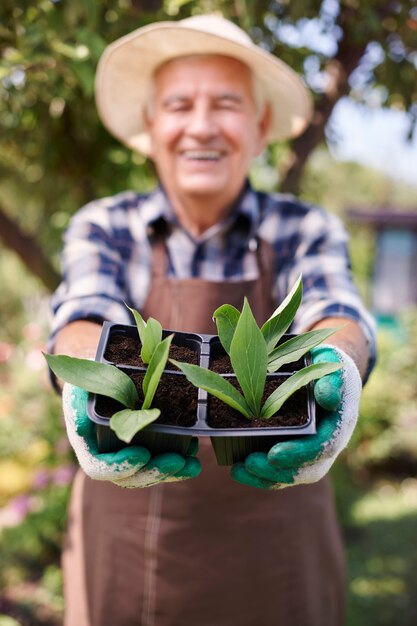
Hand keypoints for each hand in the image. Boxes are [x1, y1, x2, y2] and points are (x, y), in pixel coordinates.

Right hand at [62, 384, 200, 487]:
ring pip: (146, 473)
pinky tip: (192, 451)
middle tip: (177, 461)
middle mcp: (104, 455)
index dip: (120, 466)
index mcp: (86, 444)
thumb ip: (78, 402)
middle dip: (154, 471)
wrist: (98, 376)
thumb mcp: (79, 385)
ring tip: (192, 464)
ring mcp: (124, 456)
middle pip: (127, 477)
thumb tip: (82, 426)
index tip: (143, 454)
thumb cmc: (87, 378)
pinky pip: (158, 462)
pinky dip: (177, 462)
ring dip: (171, 472)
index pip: (98, 467)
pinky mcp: (142, 449)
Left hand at [231, 345, 361, 488]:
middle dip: (278, 472)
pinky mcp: (298, 452)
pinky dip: (261, 474)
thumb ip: (331, 379)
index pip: (323, 445)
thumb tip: (326, 397)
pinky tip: (239, 469)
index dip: (300, 453)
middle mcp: (330, 443)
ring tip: (239, 470)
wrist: (326, 371)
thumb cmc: (325, 364)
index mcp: (340, 422)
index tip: (274, 453)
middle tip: (250, 463)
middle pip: (308, 470)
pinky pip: (282, 470)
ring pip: (294, 475)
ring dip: (266, 477)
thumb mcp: (330, 363)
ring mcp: (315, 451)